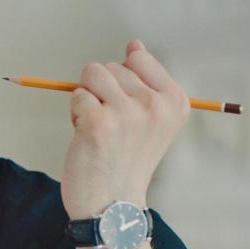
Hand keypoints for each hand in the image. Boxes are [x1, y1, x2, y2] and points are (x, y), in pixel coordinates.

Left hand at [60, 39, 189, 219]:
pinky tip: (86, 138)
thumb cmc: (126, 159)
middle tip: (109, 126)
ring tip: (97, 128)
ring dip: (85, 98)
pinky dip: (75, 114)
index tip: (124, 107)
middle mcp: (155, 104)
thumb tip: (134, 44)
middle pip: (110, 66)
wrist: (112, 204)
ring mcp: (127, 113)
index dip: (120, 78)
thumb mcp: (150, 119)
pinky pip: (76, 96)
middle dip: (101, 91)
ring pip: (91, 76)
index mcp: (174, 101)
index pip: (137, 57)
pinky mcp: (97, 122)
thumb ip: (144, 81)